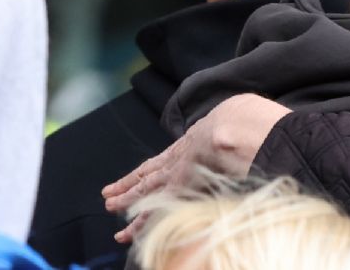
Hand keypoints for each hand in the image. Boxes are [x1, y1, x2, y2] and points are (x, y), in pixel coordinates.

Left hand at [101, 93, 290, 242]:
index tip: (134, 178)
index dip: (148, 169)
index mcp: (190, 142)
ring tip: (111, 211)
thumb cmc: (240, 120)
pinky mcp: (178, 189)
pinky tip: (130, 231)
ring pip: (145, 192)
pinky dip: (142, 221)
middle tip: (109, 196)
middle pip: (147, 175)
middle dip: (127, 187)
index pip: (164, 159)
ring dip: (127, 203)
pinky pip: (155, 210)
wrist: (234, 128)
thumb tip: (239, 125)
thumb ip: (227, 127)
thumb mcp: (231, 118)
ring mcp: (176, 174)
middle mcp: (178, 159)